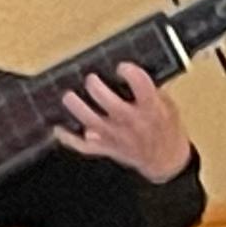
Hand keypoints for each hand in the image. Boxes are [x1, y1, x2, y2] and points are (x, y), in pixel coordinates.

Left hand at [55, 63, 191, 182]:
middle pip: (108, 102)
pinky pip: (81, 145)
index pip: (141, 85)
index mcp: (151, 109)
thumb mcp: (167, 106)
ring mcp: (115, 136)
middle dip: (95, 87)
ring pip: (90, 121)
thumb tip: (131, 74)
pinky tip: (58, 128)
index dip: (130, 72)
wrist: (166, 159)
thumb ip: (152, 91)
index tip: (121, 67)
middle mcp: (132, 122)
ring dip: (76, 107)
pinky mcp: (105, 148)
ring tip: (68, 95)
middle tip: (91, 79)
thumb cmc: (166, 129)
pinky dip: (68, 138)